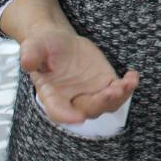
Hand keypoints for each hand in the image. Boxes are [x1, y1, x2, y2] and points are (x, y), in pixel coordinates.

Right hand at [20, 27, 138, 124]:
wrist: (59, 42)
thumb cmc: (44, 47)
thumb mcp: (35, 46)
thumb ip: (31, 54)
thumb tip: (27, 62)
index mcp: (51, 95)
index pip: (58, 111)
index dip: (67, 116)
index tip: (79, 118)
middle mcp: (72, 99)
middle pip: (88, 109)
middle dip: (101, 103)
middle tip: (112, 91)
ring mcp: (91, 92)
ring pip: (108, 104)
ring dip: (119, 97)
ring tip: (127, 83)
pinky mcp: (105, 83)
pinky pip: (119, 90)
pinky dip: (128, 86)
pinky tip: (133, 76)